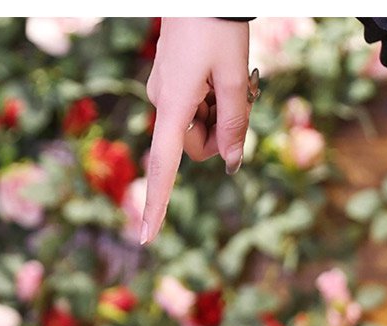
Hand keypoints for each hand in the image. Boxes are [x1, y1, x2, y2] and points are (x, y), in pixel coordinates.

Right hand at [141, 17, 250, 244]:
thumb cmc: (218, 26)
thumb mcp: (234, 77)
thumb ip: (234, 125)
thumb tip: (232, 165)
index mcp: (172, 105)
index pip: (163, 166)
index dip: (156, 204)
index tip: (146, 238)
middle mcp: (162, 103)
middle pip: (196, 147)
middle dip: (220, 135)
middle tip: (240, 97)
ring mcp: (164, 93)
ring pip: (198, 128)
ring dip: (219, 114)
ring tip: (228, 78)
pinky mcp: (171, 83)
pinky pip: (195, 108)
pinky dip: (212, 100)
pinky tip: (217, 71)